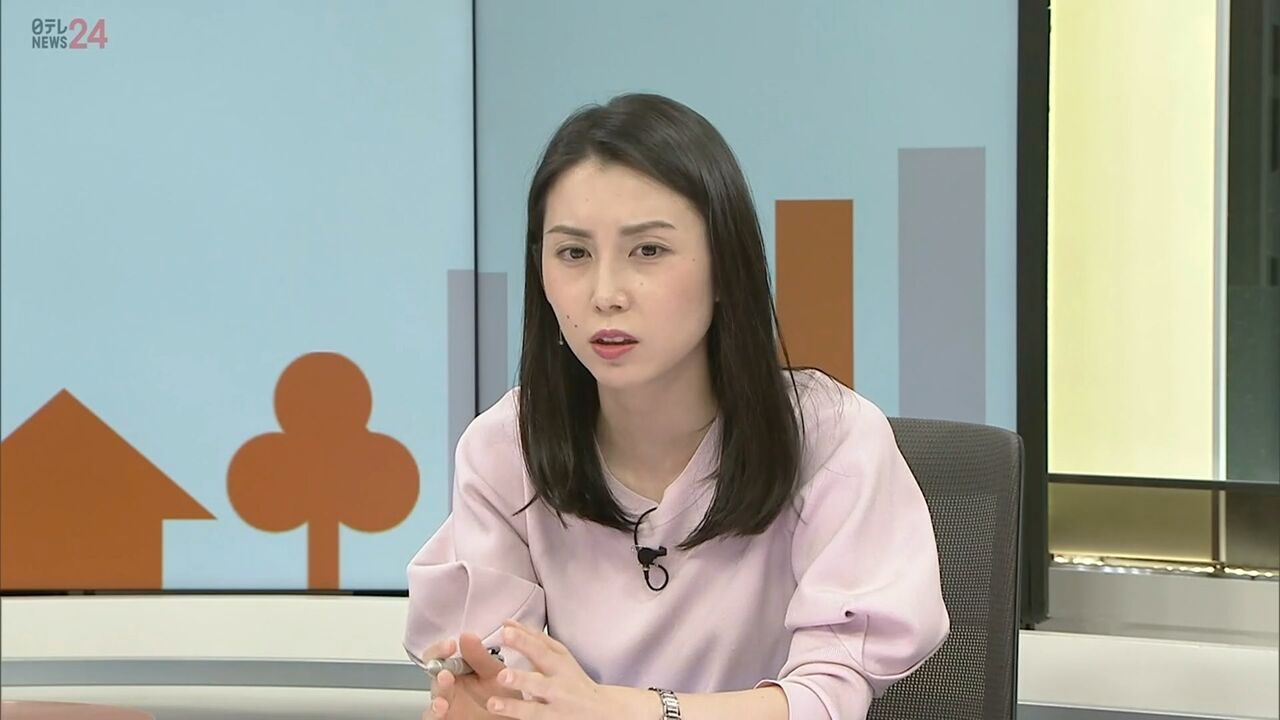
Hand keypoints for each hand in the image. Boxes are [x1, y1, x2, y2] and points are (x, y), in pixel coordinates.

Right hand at [420, 634, 519, 718]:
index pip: (440, 655)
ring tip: (444, 695)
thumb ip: (481, 657)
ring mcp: (447, 705)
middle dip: (438, 674)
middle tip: (445, 674)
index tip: (450, 645)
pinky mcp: (446, 719)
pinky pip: (433, 717)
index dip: (441, 649)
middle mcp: (449, 686)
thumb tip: (467, 636)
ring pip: (434, 698)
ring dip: (438, 695)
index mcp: (459, 670)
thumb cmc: (503, 696)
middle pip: (434, 676)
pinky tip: (442, 708)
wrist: (511, 717)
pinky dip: (434, 713)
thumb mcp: (496, 674)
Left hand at [484, 620, 653, 719]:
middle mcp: (558, 688)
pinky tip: (503, 719)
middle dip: (521, 679)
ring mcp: (556, 710)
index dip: (523, 641)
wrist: (601, 710)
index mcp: (559, 666)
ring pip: (534, 710)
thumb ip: (534, 640)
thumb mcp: (560, 656)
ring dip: (514, 707)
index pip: (541, 651)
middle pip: (539, 683)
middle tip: (502, 675)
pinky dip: (520, 719)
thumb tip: (507, 623)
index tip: (506, 632)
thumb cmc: (573, 679)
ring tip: (493, 703)